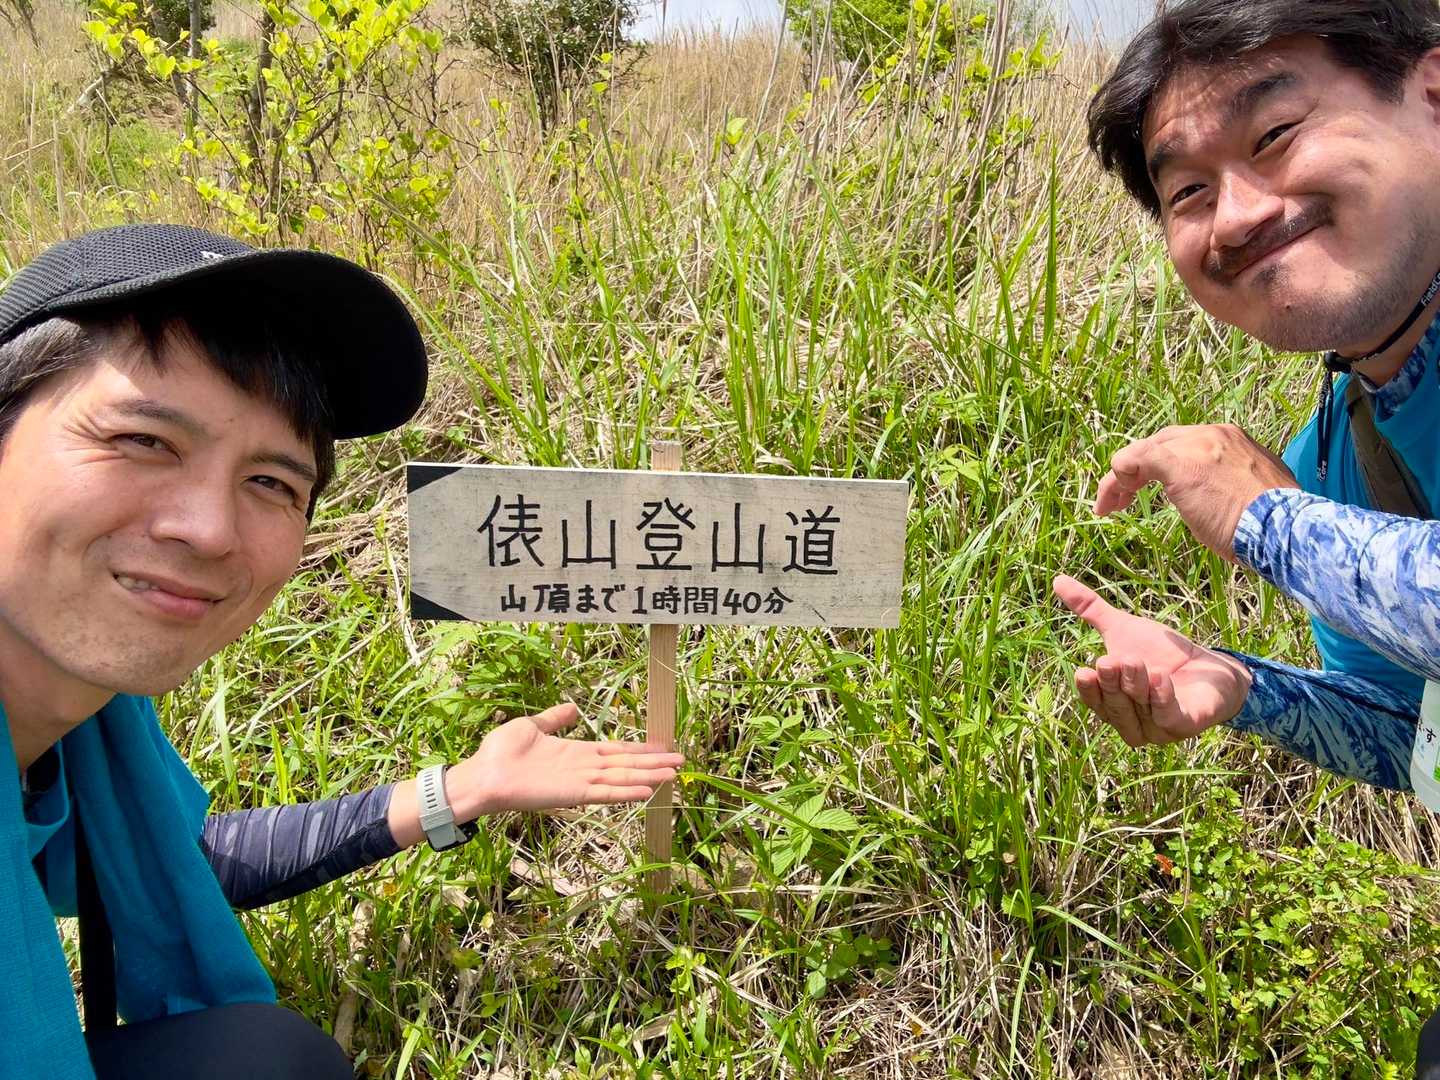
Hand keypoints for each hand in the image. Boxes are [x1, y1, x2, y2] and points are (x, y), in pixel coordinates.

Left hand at [446, 703, 684, 817]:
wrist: (482, 775)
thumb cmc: (500, 752)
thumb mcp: (531, 726)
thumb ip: (554, 719)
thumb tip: (572, 707)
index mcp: (575, 752)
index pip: (614, 750)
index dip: (639, 748)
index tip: (661, 745)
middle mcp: (583, 768)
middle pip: (626, 764)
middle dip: (653, 763)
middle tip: (680, 761)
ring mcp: (579, 782)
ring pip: (622, 778)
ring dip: (647, 776)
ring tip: (673, 775)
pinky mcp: (572, 794)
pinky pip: (605, 793)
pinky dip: (626, 793)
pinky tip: (646, 791)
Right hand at [1053, 575, 1252, 746]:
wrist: (1212, 666)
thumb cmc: (1163, 653)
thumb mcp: (1124, 629)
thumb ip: (1092, 610)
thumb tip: (1058, 580)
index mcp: (1112, 703)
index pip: (1094, 701)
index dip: (1089, 690)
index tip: (1084, 671)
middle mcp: (1132, 722)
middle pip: (1115, 707)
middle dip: (1113, 684)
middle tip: (1113, 661)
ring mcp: (1158, 728)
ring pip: (1139, 711)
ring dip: (1136, 686)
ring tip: (1135, 662)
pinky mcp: (1185, 726)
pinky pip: (1168, 717)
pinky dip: (1161, 698)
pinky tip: (1159, 678)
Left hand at [1095, 424, 1297, 560]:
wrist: (1285, 529)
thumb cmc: (1274, 523)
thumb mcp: (1252, 492)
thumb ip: (1229, 484)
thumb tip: (1216, 497)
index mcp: (1231, 439)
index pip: (1183, 443)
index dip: (1159, 466)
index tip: (1150, 490)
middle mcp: (1212, 434)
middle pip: (1160, 444)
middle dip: (1137, 470)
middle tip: (1121, 498)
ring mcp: (1196, 447)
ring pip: (1143, 452)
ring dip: (1121, 480)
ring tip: (1109, 506)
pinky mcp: (1179, 465)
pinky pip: (1135, 459)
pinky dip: (1117, 476)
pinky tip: (1110, 499)